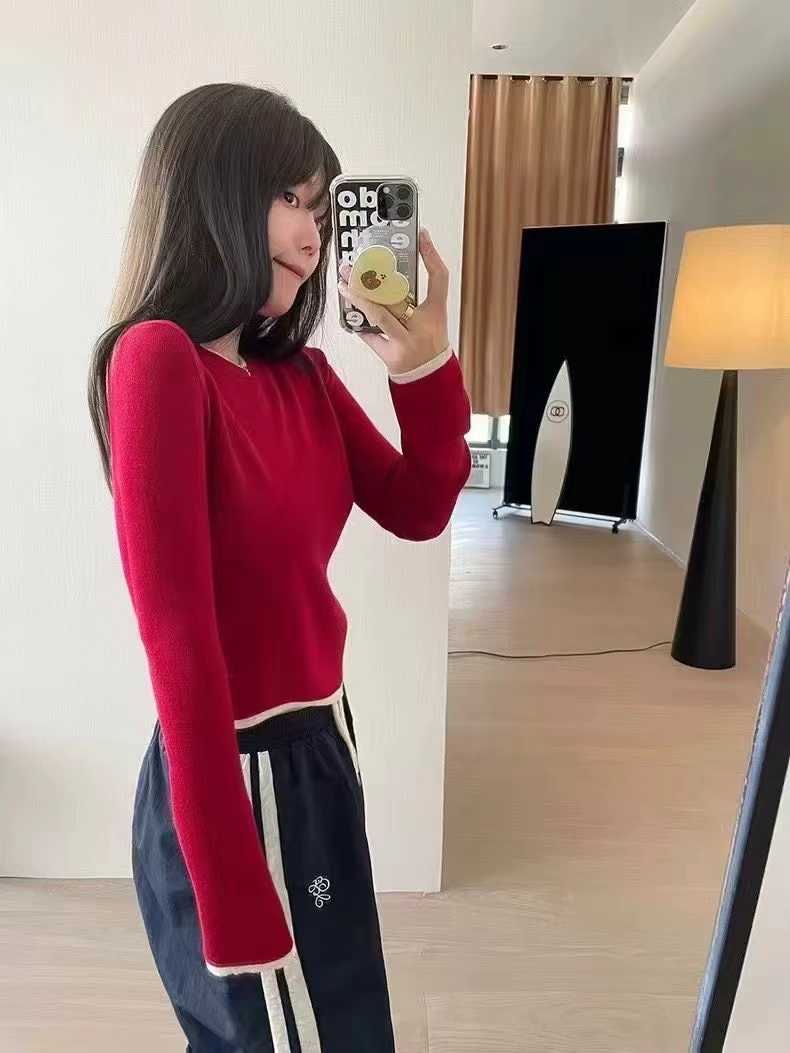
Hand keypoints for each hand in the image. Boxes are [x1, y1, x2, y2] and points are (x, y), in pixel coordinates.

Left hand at [337, 228, 450, 373]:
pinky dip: (359, 324)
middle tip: (352, 264)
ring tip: (343, 284)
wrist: (428, 377)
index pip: (439, 278)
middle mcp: (423, 327)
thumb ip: (415, 295)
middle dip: (373, 278)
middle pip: (398, 296)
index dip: (431, 255)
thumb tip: (387, 269)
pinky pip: (371, 336)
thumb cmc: (427, 340)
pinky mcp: (392, 357)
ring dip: (359, 298)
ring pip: (380, 316)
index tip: (420, 234)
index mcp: (437, 313)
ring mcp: (407, 343)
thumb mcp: (431, 316)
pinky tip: (348, 312)